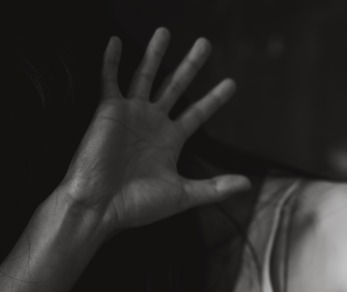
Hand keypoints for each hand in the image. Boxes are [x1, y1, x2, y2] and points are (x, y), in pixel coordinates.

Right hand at [60, 28, 249, 234]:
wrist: (100, 206)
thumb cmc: (137, 205)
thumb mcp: (182, 195)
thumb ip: (214, 188)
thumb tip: (247, 185)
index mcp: (170, 140)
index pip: (198, 112)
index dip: (215, 98)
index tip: (231, 83)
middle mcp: (152, 123)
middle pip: (176, 85)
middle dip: (191, 65)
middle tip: (205, 43)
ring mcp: (130, 114)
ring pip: (145, 75)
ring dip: (154, 53)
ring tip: (165, 30)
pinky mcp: (108, 111)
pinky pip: (109, 80)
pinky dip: (111, 61)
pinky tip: (115, 41)